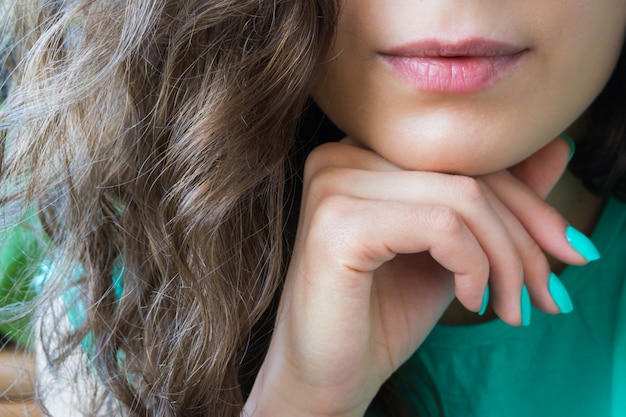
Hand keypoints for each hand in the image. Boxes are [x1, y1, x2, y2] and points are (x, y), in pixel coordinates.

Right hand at [244, 136, 583, 416]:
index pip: (464, 154)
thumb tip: (557, 150)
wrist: (326, 377)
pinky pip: (441, 226)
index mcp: (363, 153)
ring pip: (462, 197)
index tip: (568, 253)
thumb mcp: (454, 252)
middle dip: (525, 239)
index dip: (528, 203)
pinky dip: (473, 267)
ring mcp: (333, 183)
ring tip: (512, 309)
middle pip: (468, 172)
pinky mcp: (336, 223)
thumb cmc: (382, 316)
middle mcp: (342, 154)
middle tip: (547, 296)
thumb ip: (495, 201)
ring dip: (505, 261)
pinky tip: (469, 302)